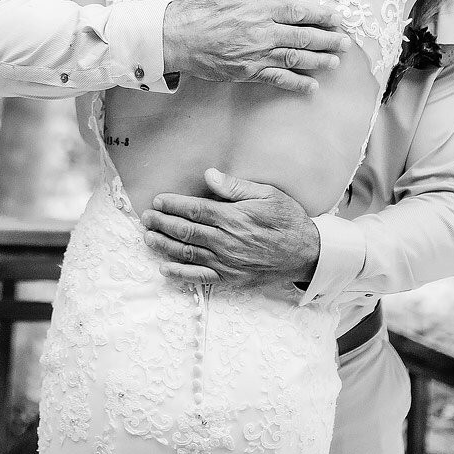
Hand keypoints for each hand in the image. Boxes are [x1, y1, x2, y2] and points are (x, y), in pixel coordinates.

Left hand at [140, 168, 320, 286]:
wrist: (306, 252)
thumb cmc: (288, 220)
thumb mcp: (267, 194)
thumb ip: (235, 187)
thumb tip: (210, 175)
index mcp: (232, 217)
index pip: (194, 210)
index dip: (172, 205)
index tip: (158, 201)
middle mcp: (225, 241)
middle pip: (185, 231)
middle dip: (162, 224)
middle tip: (146, 218)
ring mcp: (226, 262)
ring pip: (187, 254)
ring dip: (164, 246)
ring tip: (148, 239)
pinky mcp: (230, 278)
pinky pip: (200, 278)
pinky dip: (180, 274)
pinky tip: (165, 268)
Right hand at [162, 0, 352, 93]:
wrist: (172, 37)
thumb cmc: (195, 6)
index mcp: (259, 8)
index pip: (299, 11)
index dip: (321, 15)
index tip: (337, 18)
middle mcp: (263, 33)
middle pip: (304, 37)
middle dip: (328, 40)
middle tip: (345, 43)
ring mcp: (256, 55)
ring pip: (295, 59)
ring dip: (318, 61)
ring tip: (334, 63)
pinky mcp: (246, 72)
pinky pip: (277, 79)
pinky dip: (296, 84)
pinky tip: (311, 86)